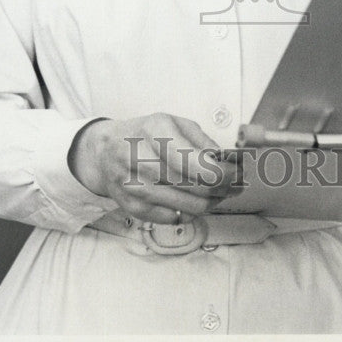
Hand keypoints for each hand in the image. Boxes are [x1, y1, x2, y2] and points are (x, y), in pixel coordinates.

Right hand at [68, 112, 241, 223]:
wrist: (104, 152)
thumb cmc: (144, 134)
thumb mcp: (173, 122)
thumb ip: (202, 140)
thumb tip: (226, 160)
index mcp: (155, 132)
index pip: (200, 166)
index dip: (226, 174)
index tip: (237, 172)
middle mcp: (142, 160)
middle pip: (199, 190)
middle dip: (225, 189)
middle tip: (235, 183)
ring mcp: (136, 188)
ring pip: (191, 208)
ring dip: (212, 202)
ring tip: (218, 191)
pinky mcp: (134, 210)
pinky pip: (177, 219)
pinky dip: (191, 211)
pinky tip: (193, 198)